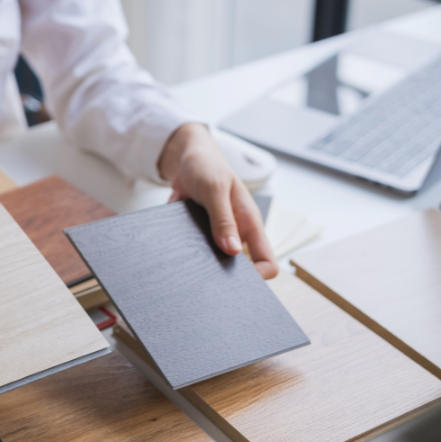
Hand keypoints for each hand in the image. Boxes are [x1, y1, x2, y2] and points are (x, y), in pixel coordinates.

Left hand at [159, 123, 277, 278]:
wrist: (187, 157)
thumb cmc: (208, 167)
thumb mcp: (215, 189)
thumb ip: (223, 219)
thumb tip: (233, 250)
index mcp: (249, 223)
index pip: (267, 261)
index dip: (259, 276)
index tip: (239, 284)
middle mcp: (236, 233)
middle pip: (241, 269)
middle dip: (227, 278)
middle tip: (207, 282)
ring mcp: (218, 235)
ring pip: (216, 263)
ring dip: (203, 267)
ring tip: (188, 271)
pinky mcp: (199, 235)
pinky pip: (194, 253)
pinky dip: (185, 255)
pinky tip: (173, 256)